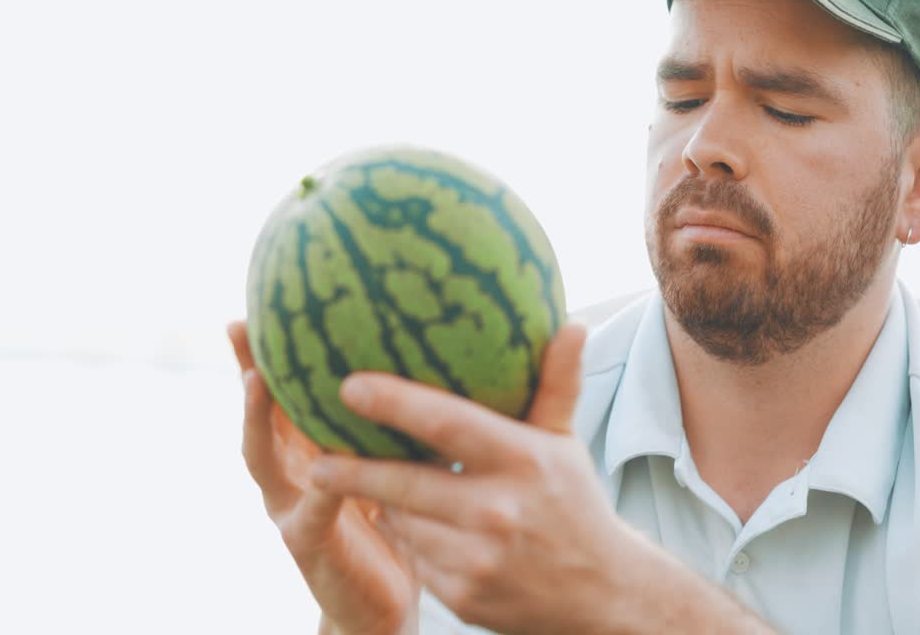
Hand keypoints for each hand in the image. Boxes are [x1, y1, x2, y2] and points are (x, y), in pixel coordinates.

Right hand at [227, 321, 418, 634]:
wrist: (384, 602)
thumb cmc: (403, 522)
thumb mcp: (406, 460)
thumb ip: (412, 417)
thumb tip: (449, 355)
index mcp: (313, 445)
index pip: (289, 387)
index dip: (277, 344)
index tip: (270, 292)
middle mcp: (292, 469)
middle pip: (259, 410)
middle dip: (246, 366)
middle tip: (238, 323)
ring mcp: (291, 505)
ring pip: (262, 455)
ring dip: (256, 417)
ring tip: (257, 379)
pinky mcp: (308, 544)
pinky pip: (313, 511)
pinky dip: (320, 489)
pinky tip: (327, 470)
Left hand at [308, 322, 647, 634]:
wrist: (602, 593)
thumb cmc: (572, 502)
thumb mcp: (564, 442)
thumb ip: (557, 383)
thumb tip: (572, 324)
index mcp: (523, 459)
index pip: (446, 423)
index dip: (393, 403)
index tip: (348, 386)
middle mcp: (498, 510)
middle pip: (405, 482)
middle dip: (352, 469)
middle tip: (317, 455)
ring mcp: (479, 558)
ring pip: (404, 522)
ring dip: (388, 505)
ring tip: (381, 488)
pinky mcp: (464, 595)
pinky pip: (415, 558)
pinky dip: (410, 540)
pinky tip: (419, 527)